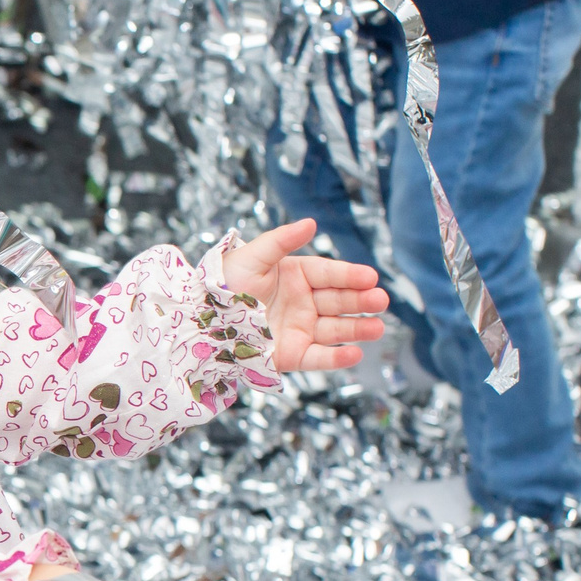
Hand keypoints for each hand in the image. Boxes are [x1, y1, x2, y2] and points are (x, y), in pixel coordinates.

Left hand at [223, 218, 388, 372]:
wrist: (200, 321)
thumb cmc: (223, 284)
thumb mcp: (252, 257)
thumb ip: (281, 240)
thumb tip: (311, 223)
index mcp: (295, 276)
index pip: (329, 274)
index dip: (350, 275)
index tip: (371, 276)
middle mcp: (302, 302)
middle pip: (338, 300)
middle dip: (361, 301)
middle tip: (381, 300)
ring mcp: (299, 329)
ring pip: (335, 329)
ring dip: (358, 329)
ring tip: (378, 327)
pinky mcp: (292, 355)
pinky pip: (319, 357)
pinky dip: (337, 357)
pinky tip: (355, 353)